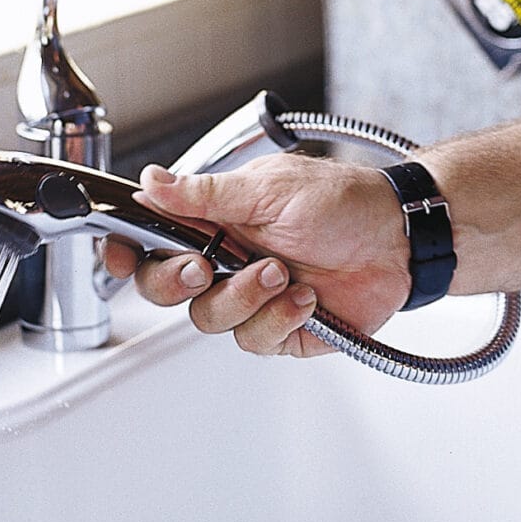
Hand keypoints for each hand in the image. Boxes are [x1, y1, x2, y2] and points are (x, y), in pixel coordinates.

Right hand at [103, 155, 410, 356]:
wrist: (398, 239)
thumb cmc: (344, 202)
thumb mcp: (270, 188)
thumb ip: (205, 194)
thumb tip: (150, 182)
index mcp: (215, 219)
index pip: (151, 238)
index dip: (126, 251)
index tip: (122, 255)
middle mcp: (226, 259)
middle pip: (163, 287)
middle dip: (177, 280)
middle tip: (206, 265)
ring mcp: (250, 296)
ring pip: (207, 318)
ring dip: (243, 297)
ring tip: (281, 273)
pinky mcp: (278, 329)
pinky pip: (253, 340)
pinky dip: (278, 318)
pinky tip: (305, 297)